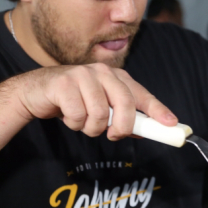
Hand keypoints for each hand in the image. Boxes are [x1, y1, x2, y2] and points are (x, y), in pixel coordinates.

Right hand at [14, 63, 176, 140]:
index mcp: (116, 77)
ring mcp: (83, 74)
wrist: (36, 92)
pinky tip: (67, 116)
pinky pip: (79, 115)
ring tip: (83, 123)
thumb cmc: (74, 101)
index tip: (171, 123)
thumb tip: (146, 131)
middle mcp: (102, 72)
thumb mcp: (101, 108)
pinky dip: (74, 124)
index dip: (158, 110)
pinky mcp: (64, 83)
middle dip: (122, 126)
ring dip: (92, 128)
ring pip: (100, 113)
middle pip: (125, 103)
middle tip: (114, 135)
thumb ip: (122, 117)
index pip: (141, 94)